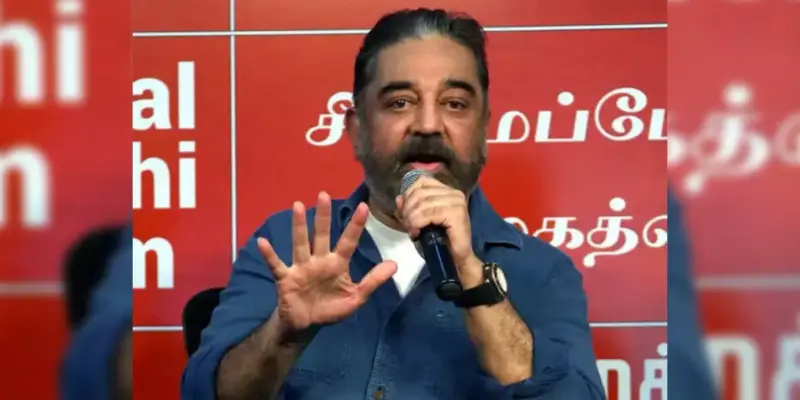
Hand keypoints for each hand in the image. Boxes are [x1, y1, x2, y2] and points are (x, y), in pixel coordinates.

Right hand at [257, 192, 396, 331]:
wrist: (306, 325)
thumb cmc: (330, 308)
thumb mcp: (356, 297)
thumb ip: (373, 281)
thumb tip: (395, 264)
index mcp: (337, 264)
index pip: (348, 241)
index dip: (355, 225)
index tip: (363, 206)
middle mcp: (319, 260)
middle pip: (321, 235)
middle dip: (323, 216)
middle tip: (324, 194)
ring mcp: (301, 268)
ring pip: (300, 243)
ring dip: (298, 226)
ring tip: (297, 206)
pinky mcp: (286, 279)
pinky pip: (277, 265)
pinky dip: (269, 255)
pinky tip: (263, 242)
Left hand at [396, 176, 481, 285]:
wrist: (455, 260)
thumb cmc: (438, 241)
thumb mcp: (419, 221)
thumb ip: (409, 207)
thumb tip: (399, 198)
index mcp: (446, 190)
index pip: (420, 181)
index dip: (408, 196)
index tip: (404, 214)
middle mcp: (453, 192)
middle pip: (419, 192)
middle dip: (408, 210)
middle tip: (407, 226)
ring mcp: (456, 202)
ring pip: (422, 203)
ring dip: (411, 219)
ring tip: (412, 231)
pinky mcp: (456, 213)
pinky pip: (428, 214)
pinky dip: (417, 224)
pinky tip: (417, 234)